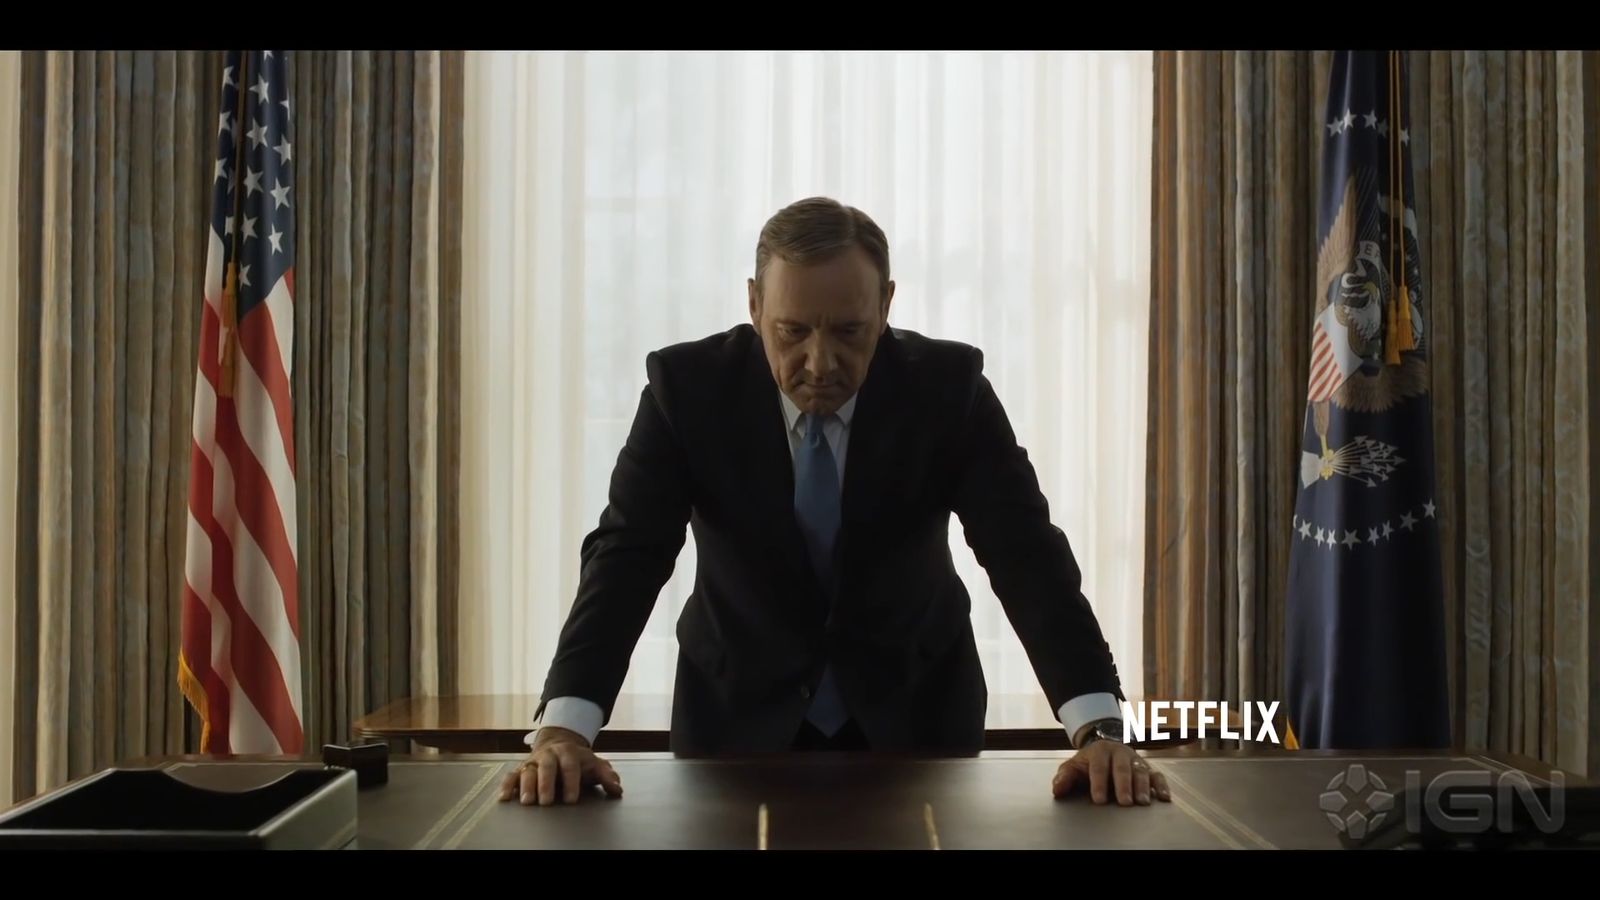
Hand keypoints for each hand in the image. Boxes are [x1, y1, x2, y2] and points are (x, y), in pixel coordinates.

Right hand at [497, 726, 623, 805]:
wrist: (558, 743)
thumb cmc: (578, 760)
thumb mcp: (594, 764)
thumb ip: (606, 775)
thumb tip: (617, 789)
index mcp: (568, 752)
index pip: (570, 766)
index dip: (571, 782)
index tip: (571, 799)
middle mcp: (549, 754)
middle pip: (547, 767)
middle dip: (546, 784)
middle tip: (546, 802)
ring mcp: (533, 761)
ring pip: (527, 771)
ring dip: (526, 786)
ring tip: (527, 802)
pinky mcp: (521, 769)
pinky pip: (511, 776)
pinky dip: (507, 786)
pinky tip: (505, 798)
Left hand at [1052, 739, 1170, 805]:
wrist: (1104, 750)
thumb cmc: (1088, 763)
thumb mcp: (1073, 767)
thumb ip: (1064, 777)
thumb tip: (1057, 790)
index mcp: (1100, 751)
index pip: (1099, 767)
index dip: (1099, 783)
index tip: (1098, 799)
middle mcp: (1120, 753)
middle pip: (1123, 768)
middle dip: (1123, 785)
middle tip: (1124, 802)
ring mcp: (1135, 760)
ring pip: (1141, 771)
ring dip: (1142, 787)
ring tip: (1142, 802)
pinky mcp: (1148, 768)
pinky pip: (1157, 775)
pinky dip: (1162, 786)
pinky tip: (1163, 798)